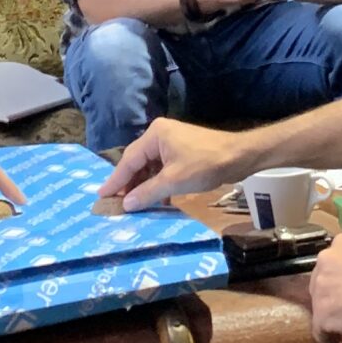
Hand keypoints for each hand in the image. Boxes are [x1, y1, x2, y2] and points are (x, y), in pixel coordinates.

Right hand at [97, 118, 244, 209]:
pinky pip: (163, 169)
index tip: (101, 196)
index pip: (129, 160)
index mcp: (155, 135)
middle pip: (138, 162)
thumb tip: (125, 205)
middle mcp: (160, 135)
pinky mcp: (183, 152)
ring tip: (135, 206)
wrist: (240, 156)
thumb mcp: (174, 181)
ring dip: (145, 186)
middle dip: (129, 185)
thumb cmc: (205, 164)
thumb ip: (147, 192)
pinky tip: (158, 200)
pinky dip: (159, 184)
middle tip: (116, 205)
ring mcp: (172, 143)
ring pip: (151, 167)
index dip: (115, 180)